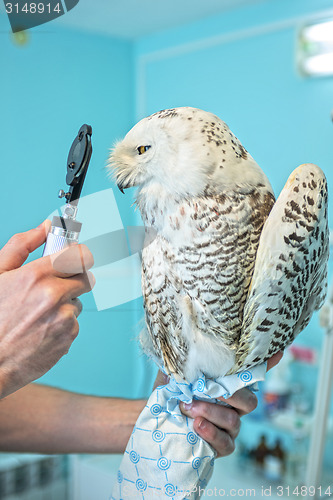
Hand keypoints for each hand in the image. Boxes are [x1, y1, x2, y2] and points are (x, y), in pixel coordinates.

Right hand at [0, 221, 94, 397]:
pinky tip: (41, 329)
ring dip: (65, 304)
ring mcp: (64, 317)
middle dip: (74, 278)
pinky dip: (62, 325)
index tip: (75, 257)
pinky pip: (74, 323)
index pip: (78, 255)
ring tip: (38, 314)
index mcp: (36, 275)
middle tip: (58, 285)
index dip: (78, 255)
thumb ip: (22, 246)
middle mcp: (54, 295)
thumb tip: (44, 226)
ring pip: (78, 302)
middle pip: (86, 277)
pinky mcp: (69, 336)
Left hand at [153, 351, 282, 457]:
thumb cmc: (169, 393)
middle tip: (207, 391)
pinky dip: (211, 433)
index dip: (267, 363)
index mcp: (227, 385)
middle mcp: (234, 406)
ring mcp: (229, 427)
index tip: (277, 351)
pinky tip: (197, 425)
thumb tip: (182, 349)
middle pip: (249, 401)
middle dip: (230, 396)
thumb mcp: (173, 375)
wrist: (155, 421)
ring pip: (233, 421)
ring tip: (189, 407)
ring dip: (210, 413)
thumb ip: (181, 365)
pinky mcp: (221, 446)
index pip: (251, 374)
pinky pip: (226, 443)